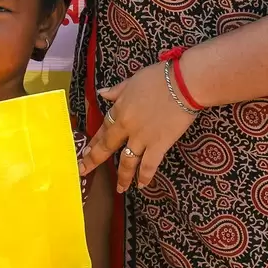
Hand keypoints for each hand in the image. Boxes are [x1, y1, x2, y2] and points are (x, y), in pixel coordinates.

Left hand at [81, 61, 195, 193]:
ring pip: (127, 162)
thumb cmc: (159, 78)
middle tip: (84, 171)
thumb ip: (117, 90)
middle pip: (107, 147)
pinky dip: (145, 177)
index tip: (84, 152)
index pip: (103, 128)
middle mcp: (127, 127)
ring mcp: (142, 138)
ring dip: (122, 177)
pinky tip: (141, 186)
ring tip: (120, 188)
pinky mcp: (159, 145)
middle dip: (94, 160)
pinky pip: (149, 165)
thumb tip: (101, 93)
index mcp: (120, 109)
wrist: (183, 84)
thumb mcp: (133, 81)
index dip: (93, 142)